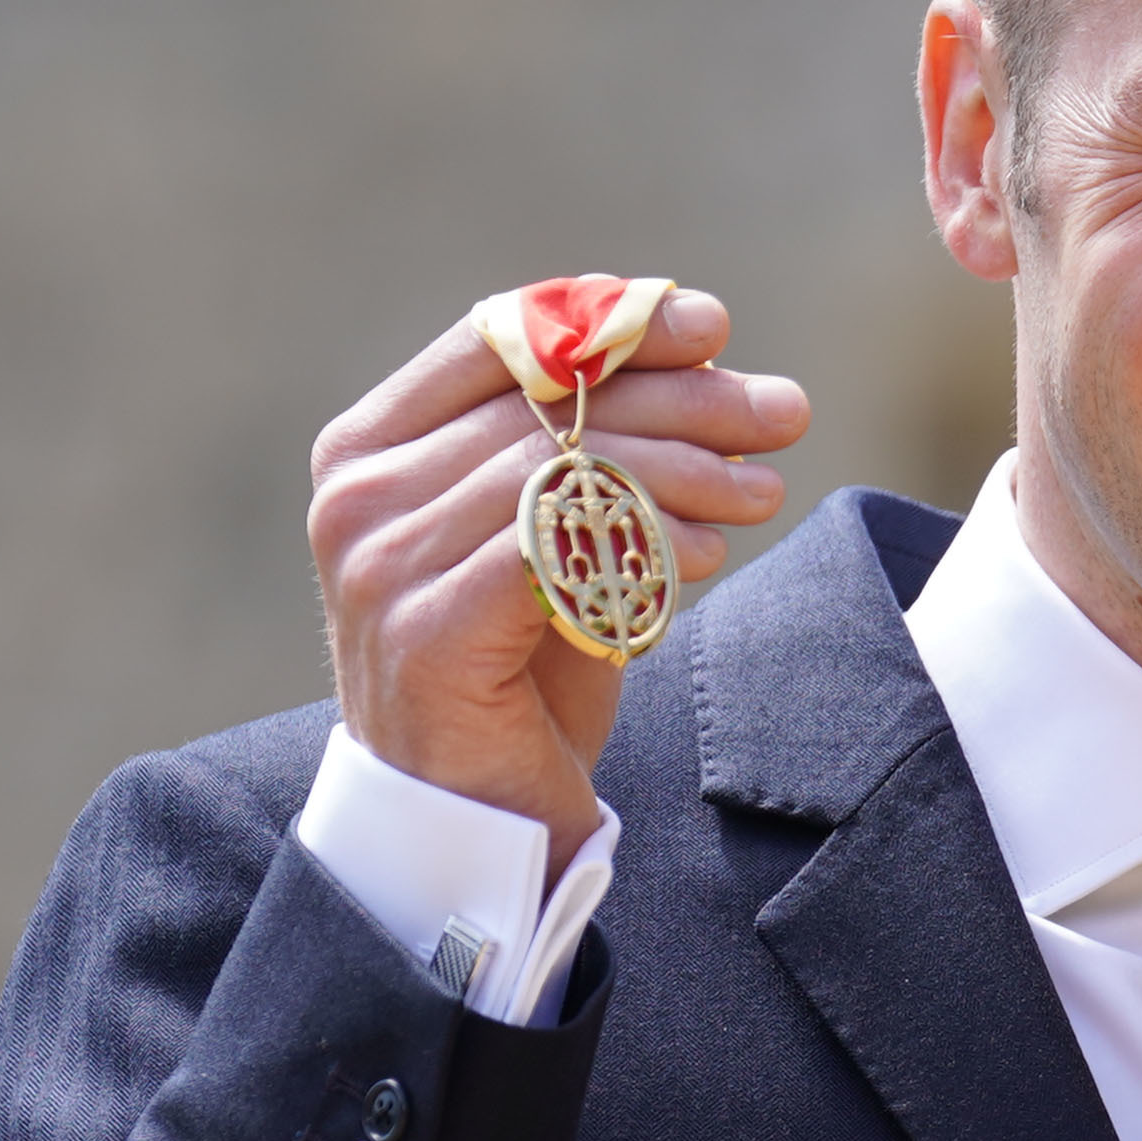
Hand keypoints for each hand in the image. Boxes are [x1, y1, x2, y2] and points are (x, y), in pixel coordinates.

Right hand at [305, 293, 809, 873]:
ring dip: (683, 472)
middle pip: (544, 405)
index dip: (610, 322)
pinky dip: (641, 544)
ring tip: (763, 488)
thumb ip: (593, 448)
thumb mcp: (559, 537)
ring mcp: (379, 564)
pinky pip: (552, 555)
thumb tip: (708, 357)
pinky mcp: (425, 634)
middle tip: (782, 411)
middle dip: (680, 399)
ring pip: (557, 472)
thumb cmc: (526, 670)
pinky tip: (706, 555)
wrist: (477, 818)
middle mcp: (358, 494)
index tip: (711, 324)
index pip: (499, 342)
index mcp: (371, 446)